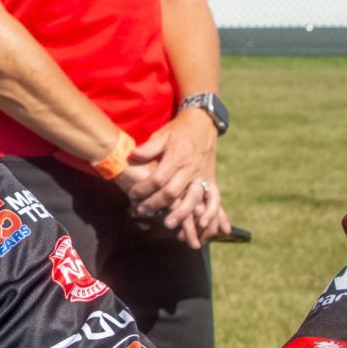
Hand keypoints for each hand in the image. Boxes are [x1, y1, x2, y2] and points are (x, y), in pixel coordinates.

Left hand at [118, 113, 228, 248]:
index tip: (132, 195)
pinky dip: (211, 211)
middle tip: (142, 212)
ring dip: (181, 213)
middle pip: (173, 192)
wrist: (203, 123)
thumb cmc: (178, 130)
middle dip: (156, 204)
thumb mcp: (162, 134)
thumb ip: (149, 147)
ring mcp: (203, 175)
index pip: (158, 179)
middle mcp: (191, 168)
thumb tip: (133, 155)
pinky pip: (214, 197)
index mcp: (177, 157)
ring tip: (168, 224)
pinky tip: (203, 223)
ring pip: (193, 199)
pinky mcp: (211, 179)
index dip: (144, 189)